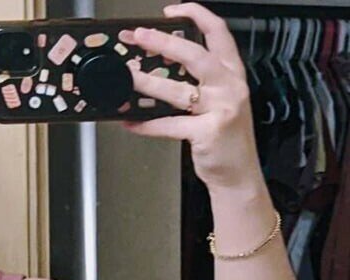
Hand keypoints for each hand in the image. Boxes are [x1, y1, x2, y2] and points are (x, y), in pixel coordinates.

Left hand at [118, 3, 263, 192]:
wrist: (239, 175)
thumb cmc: (225, 139)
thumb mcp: (220, 103)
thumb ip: (198, 85)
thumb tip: (159, 72)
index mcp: (232, 74)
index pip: (218, 33)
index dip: (195, 16)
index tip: (171, 11)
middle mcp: (229, 87)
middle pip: (195, 55)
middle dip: (163, 43)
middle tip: (138, 37)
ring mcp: (220, 109)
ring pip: (178, 90)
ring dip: (148, 83)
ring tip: (127, 78)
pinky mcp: (207, 133)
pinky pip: (169, 125)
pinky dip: (146, 124)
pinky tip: (129, 121)